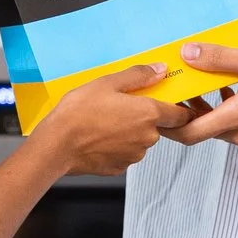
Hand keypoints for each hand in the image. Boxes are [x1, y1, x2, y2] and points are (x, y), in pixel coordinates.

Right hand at [35, 63, 188, 175]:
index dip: (178, 108)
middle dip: (143, 117)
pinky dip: (116, 146)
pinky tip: (98, 136)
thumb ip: (139, 76)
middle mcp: (146, 138)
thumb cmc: (78, 113)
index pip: (181, 115)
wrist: (56, 145)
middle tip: (120, 106)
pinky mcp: (119, 167)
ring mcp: (134, 155)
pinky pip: (124, 153)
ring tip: (104, 121)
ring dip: (129, 132)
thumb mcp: (107, 83)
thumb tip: (160, 70)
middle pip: (156, 126)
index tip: (171, 103)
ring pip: (139, 140)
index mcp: (148, 114)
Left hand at [164, 45, 237, 157]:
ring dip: (217, 110)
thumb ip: (222, 59)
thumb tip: (188, 53)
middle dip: (194, 110)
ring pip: (225, 130)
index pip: (190, 134)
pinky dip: (236, 116)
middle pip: (207, 129)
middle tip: (187, 86)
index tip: (159, 110)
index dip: (169, 125)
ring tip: (218, 82)